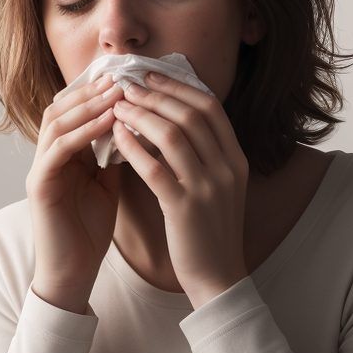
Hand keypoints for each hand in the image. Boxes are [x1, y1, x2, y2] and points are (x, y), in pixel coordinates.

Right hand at [25, 74, 126, 311]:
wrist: (73, 274)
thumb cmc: (90, 231)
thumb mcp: (106, 185)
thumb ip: (113, 155)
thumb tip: (134, 125)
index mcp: (62, 155)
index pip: (72, 110)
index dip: (96, 91)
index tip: (127, 77)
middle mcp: (46, 157)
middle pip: (60, 108)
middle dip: (91, 90)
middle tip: (121, 76)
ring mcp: (39, 170)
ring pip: (56, 122)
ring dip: (87, 105)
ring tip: (117, 92)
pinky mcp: (39, 187)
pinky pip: (58, 149)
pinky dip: (82, 132)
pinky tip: (107, 122)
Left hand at [111, 72, 249, 307]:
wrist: (218, 276)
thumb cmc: (210, 230)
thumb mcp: (219, 186)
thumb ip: (205, 154)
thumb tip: (173, 118)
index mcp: (237, 159)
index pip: (210, 107)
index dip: (179, 86)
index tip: (152, 75)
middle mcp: (227, 168)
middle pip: (191, 114)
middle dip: (156, 94)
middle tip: (128, 84)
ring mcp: (207, 188)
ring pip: (172, 135)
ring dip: (141, 115)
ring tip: (117, 106)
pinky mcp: (184, 208)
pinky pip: (154, 168)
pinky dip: (132, 147)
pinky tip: (115, 137)